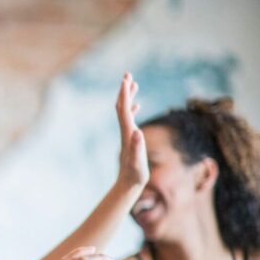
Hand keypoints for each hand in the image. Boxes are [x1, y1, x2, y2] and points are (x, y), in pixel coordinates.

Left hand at [116, 72, 147, 191]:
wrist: (127, 185)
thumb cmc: (134, 176)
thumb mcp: (137, 163)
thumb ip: (137, 148)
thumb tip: (137, 132)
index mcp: (127, 134)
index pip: (124, 110)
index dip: (125, 95)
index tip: (125, 79)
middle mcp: (125, 132)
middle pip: (122, 107)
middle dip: (124, 91)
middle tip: (127, 74)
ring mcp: (126, 135)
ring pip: (125, 112)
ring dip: (128, 97)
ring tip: (132, 83)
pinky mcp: (130, 140)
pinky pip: (129, 120)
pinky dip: (132, 109)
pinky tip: (137, 105)